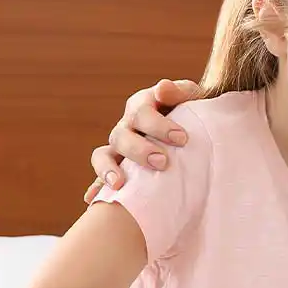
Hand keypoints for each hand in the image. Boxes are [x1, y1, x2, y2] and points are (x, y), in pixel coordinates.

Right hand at [85, 78, 201, 202]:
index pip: (142, 112)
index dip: (159, 125)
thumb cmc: (193, 111)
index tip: (182, 138)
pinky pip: (100, 176)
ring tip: (119, 184)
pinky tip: (93, 199)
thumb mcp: (191, 98)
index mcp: (142, 105)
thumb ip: (180, 91)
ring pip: (105, 155)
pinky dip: (96, 186)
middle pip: (122, 135)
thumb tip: (162, 87)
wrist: (194, 127)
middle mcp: (127, 125)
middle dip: (140, 150)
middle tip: (162, 162)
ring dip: (110, 169)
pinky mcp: (117, 165)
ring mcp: (119, 146)